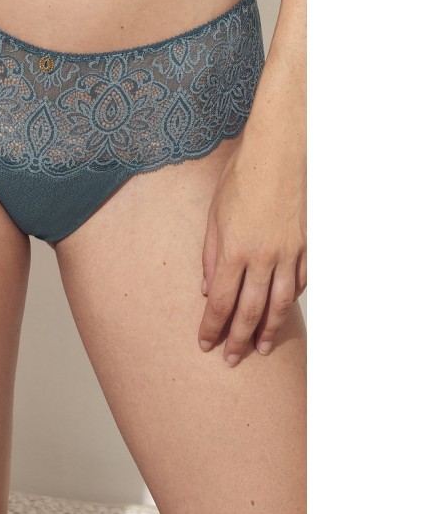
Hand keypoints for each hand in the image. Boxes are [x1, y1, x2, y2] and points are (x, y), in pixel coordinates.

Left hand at [198, 135, 306, 365]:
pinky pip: (300, 282)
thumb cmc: (240, 179)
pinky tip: (282, 311)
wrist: (280, 154)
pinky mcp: (308, 246)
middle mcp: (263, 258)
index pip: (221, 302)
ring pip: (280, 304)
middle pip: (250, 311)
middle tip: (232, 360)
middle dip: (238, 339)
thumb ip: (210, 255)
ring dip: (268, 330)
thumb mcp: (214, 215)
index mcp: (234, 250)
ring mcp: (290, 254)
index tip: (205, 344)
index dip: (212, 327)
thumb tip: (207, 289)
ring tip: (260, 348)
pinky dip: (290, 300)